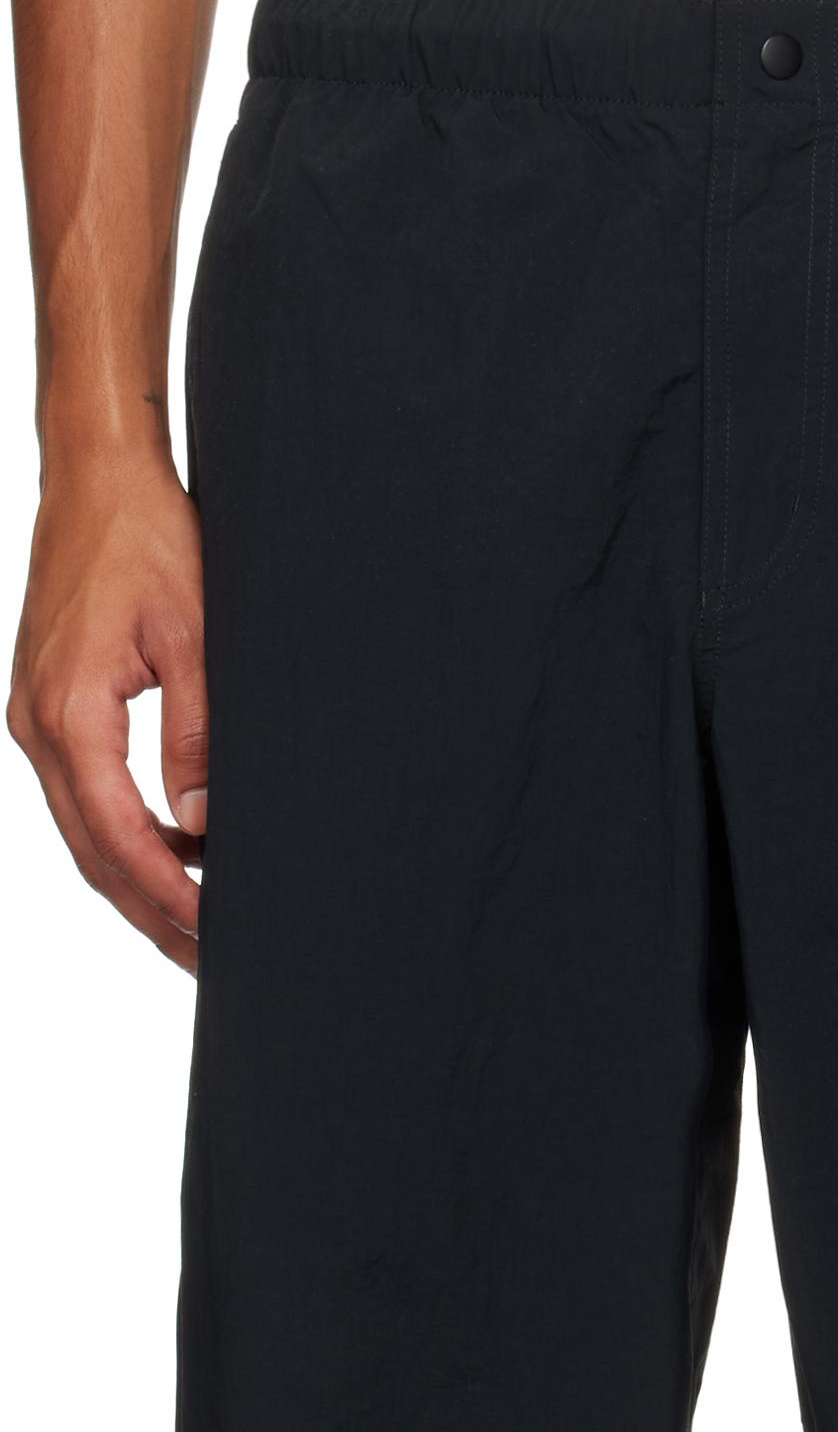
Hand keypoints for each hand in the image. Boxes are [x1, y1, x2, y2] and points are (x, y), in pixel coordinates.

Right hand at [8, 449, 208, 975]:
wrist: (96, 475)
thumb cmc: (144, 537)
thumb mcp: (194, 635)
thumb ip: (196, 733)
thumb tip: (200, 820)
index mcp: (70, 712)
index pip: (117, 835)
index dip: (165, 893)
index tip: (209, 930)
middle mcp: (38, 724)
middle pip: (91, 851)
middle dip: (149, 910)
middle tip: (206, 956)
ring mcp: (34, 717)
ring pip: (82, 828)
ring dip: (135, 877)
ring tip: (194, 918)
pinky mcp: (45, 705)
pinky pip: (82, 792)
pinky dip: (123, 831)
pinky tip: (173, 847)